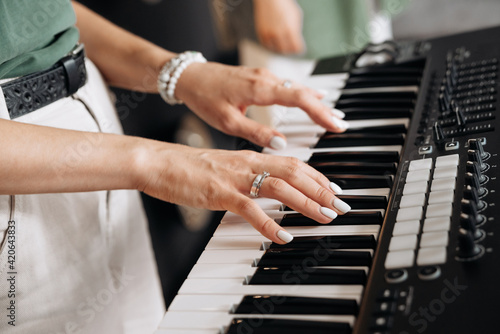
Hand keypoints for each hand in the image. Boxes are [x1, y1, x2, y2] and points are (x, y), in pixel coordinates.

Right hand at [138, 143, 349, 243]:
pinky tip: (283, 236)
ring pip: (280, 187)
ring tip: (325, 217)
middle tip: (341, 204)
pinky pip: (251, 209)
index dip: (317, 176)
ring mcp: (234, 179)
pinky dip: (270, 223)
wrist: (159, 161)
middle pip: (294, 172)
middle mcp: (247, 164)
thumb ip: (247, 174)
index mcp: (249, 157)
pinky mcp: (220, 193)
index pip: (292, 163)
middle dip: (322, 189)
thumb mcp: (224, 166)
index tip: (334, 188)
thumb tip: (265, 186)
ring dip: (306, 203)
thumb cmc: (188, 166)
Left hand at [175, 62, 347, 148]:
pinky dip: (303, 94)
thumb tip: (281, 144)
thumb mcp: (228, 122)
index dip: (320, 113)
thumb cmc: (204, 97)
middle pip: (304, 92)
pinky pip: (288, 85)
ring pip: (297, 88)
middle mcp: (266, 79)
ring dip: (316, 102)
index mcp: (260, 89)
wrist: (189, 76)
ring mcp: (264, 76)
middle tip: (341, 124)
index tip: (335, 125)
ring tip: (332, 116)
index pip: (300, 99)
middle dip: (324, 109)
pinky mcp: (259, 77)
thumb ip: (256, 132)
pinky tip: (313, 97)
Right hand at [253, 0, 304, 53]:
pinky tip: (274, 40)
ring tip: (282, 43)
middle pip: (286, 51)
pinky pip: (266, 45)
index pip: (296, 48)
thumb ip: (296, 30)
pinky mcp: (261, 33)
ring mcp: (269, 34)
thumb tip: (296, 41)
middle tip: (290, 47)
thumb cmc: (285, 5)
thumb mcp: (296, 16)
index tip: (298, 47)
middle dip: (289, 49)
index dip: (298, 49)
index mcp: (291, 30)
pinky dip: (271, 44)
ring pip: (276, 49)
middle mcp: (279, 34)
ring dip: (280, 48)